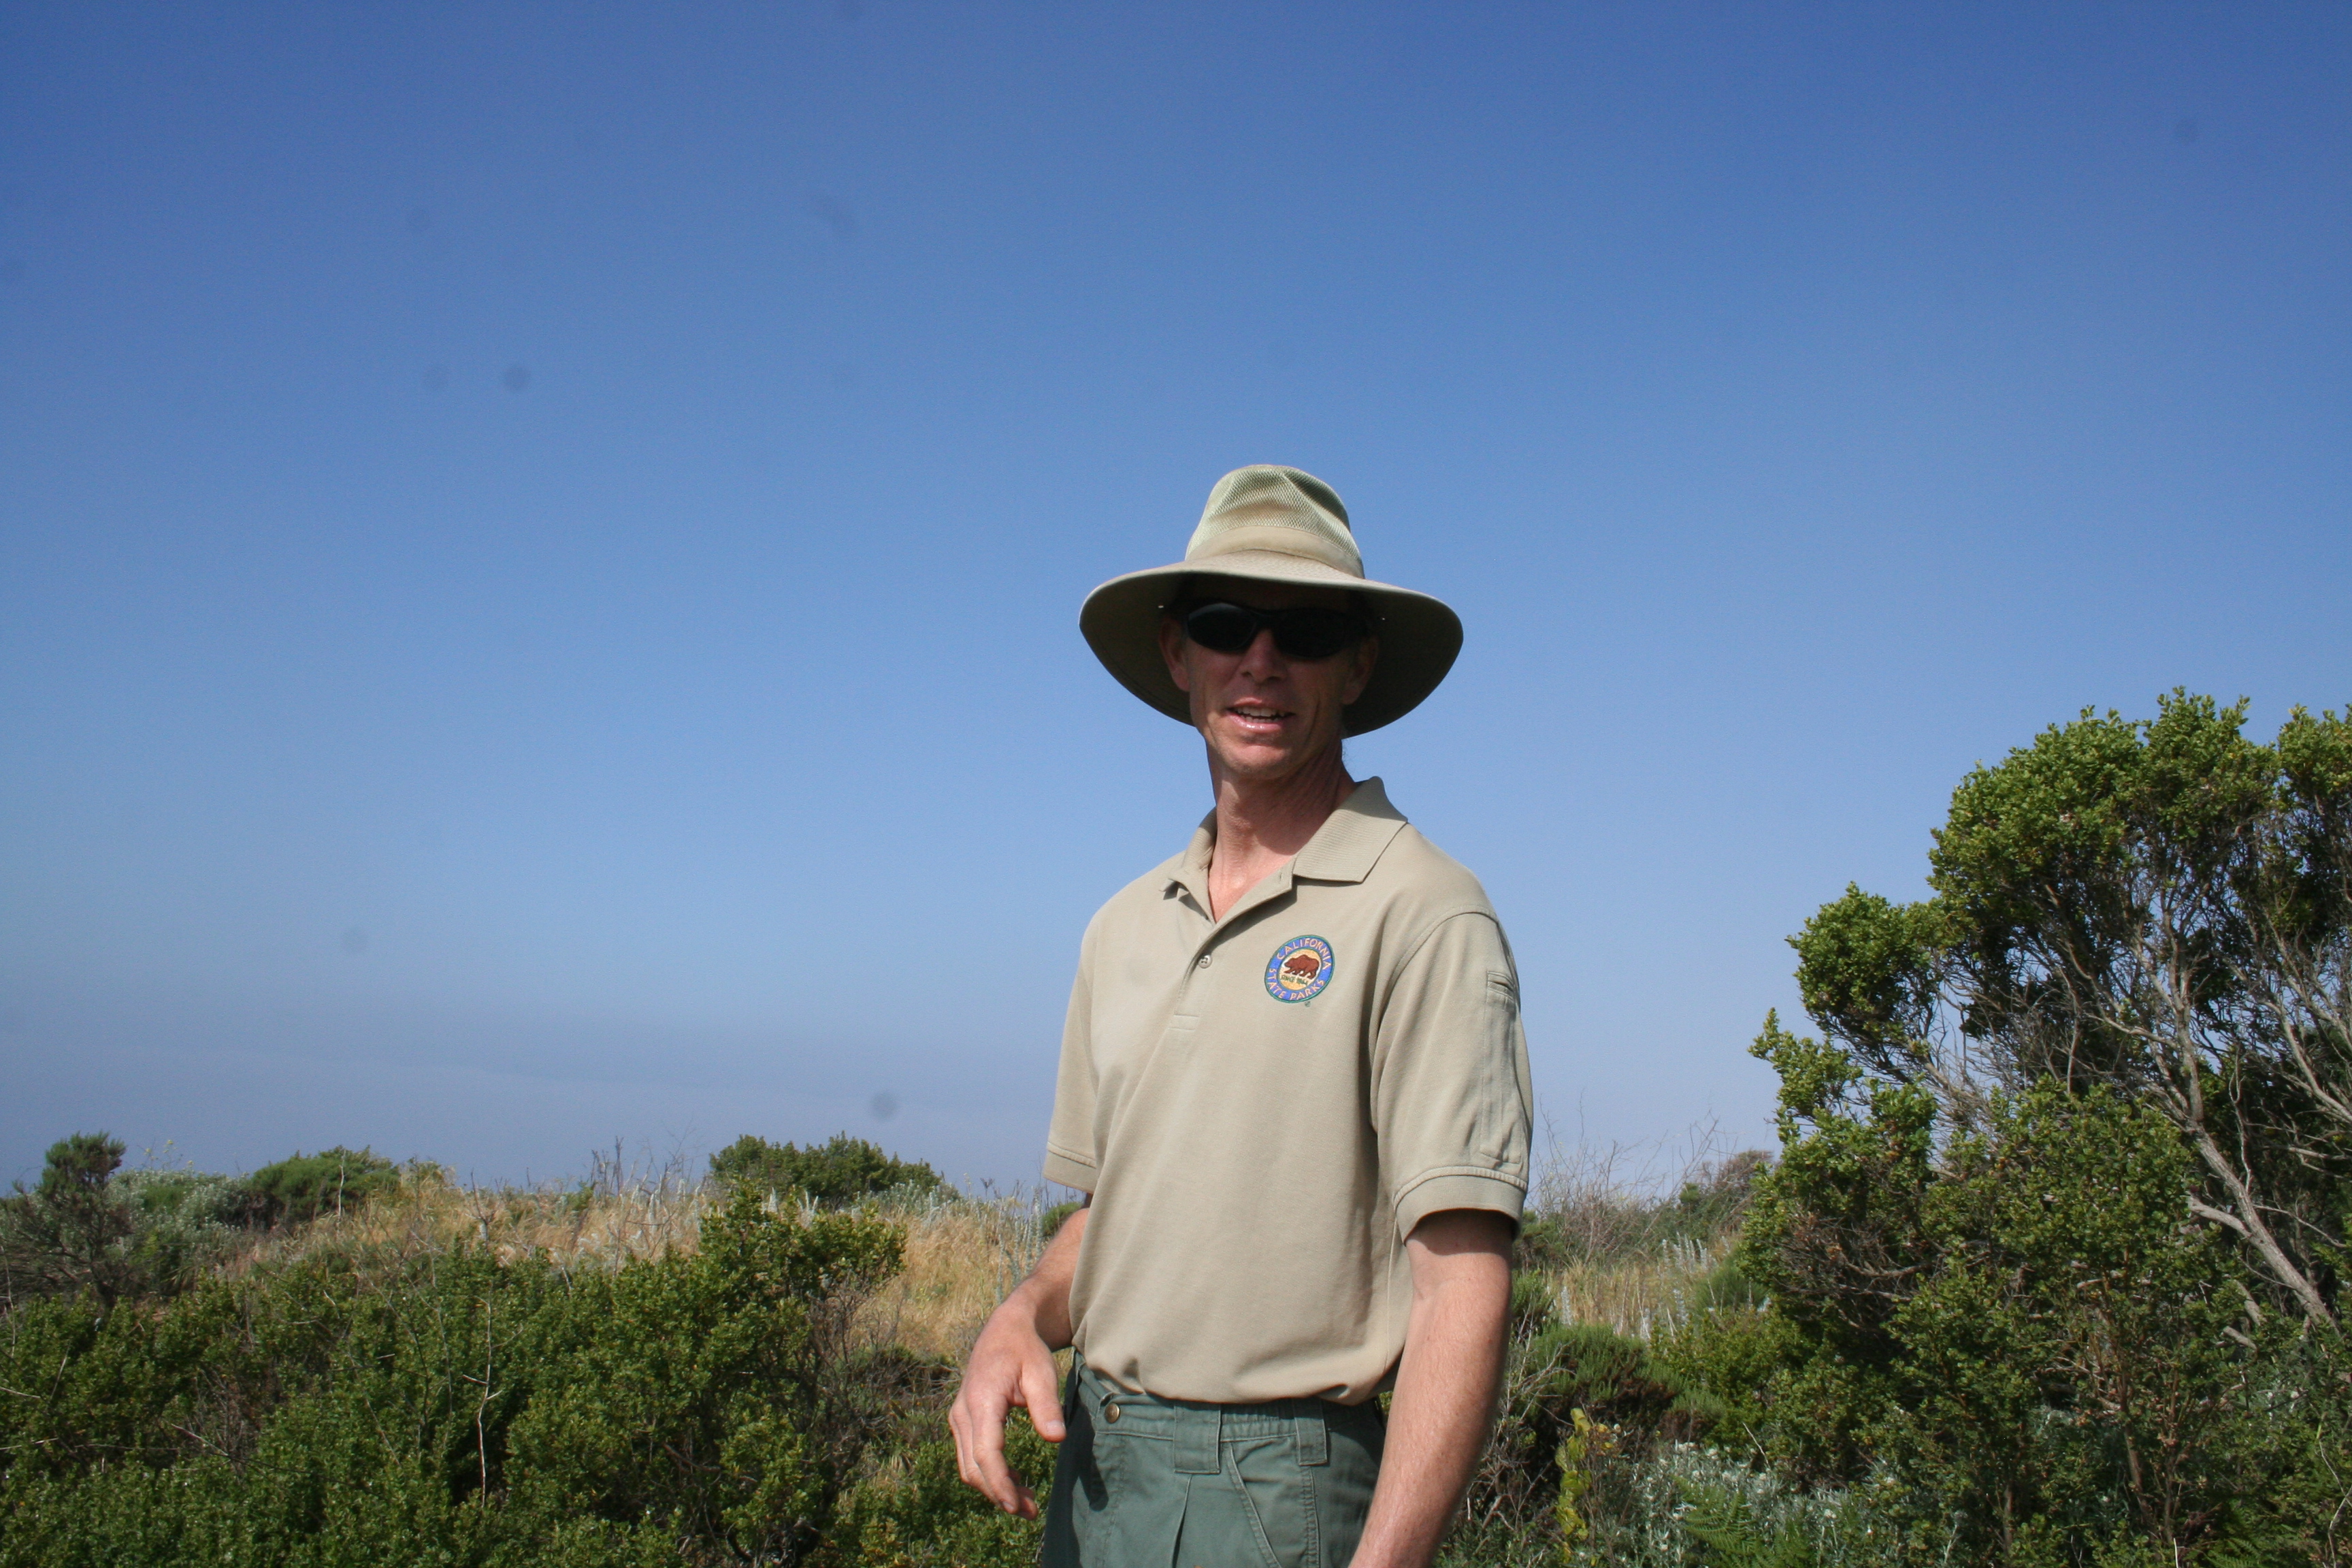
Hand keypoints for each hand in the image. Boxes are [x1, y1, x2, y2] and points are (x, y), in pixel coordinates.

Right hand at [949, 1204, 1085, 1516]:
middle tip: (1030, 1512)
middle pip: (974, 1466)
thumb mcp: (1041, 1372)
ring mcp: (959, 1416)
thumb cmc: (1026, 1350)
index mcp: (982, 1400)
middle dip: (999, 1493)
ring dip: (993, 1488)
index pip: (987, 1453)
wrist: (1006, 1328)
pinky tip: (1014, 1483)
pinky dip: (989, 1474)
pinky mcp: (963, 1420)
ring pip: (969, 1465)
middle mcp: (963, 1411)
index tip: (1017, 1505)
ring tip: (1026, 1503)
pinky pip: (970, 1456)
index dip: (1000, 1483)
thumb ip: (1046, 1406)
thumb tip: (1056, 1439)